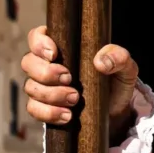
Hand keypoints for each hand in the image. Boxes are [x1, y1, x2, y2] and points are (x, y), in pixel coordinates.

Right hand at [21, 26, 138, 139]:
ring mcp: (43, 87)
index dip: (39, 43)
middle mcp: (47, 65)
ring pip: (30, 87)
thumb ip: (119, 57)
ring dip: (51, 95)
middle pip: (28, 62)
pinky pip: (34, 109)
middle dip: (46, 72)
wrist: (115, 112)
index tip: (54, 54)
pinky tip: (67, 116)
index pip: (37, 36)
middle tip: (69, 79)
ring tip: (75, 99)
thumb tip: (100, 62)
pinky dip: (49, 113)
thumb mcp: (125, 68)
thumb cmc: (116, 82)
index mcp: (63, 47)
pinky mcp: (44, 107)